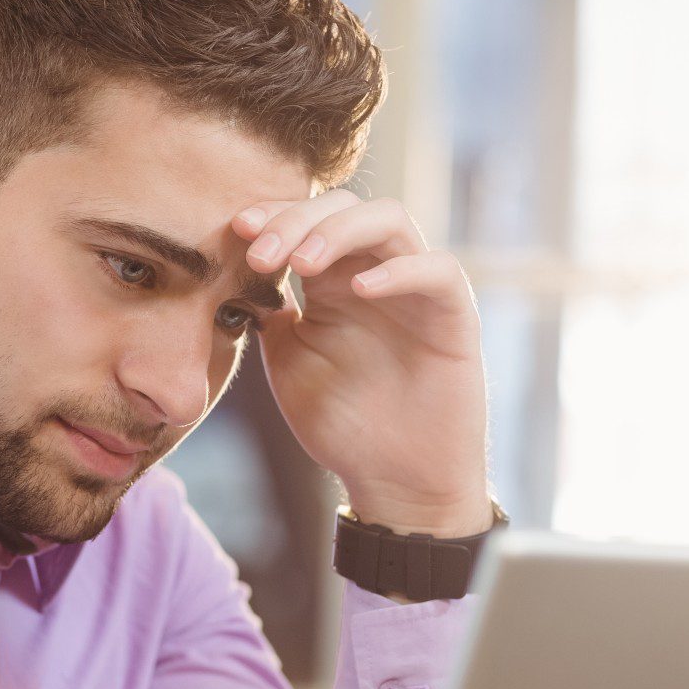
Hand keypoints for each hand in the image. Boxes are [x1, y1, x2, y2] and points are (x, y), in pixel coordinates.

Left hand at [233, 190, 491, 536]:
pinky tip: (358, 289)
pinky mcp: (455, 316)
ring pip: (390, 220)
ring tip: (301, 263)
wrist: (394, 482)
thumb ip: (269, 313)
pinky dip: (399, 270)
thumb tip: (233, 272)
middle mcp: (376, 274)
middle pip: (344, 206)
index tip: (236, 230)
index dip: (273, 215)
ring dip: (339, 232)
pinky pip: (438, 270)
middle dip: (296, 218)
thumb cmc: (343, 424)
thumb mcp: (288, 361)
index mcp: (334, 281)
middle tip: (259, 251)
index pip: (307, 219)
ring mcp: (417, 290)